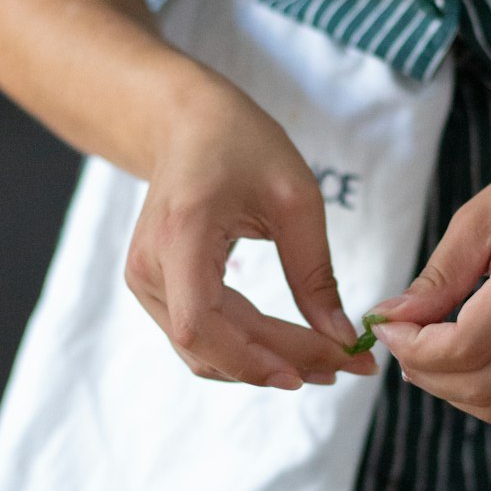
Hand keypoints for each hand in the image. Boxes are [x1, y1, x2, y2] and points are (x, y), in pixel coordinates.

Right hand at [124, 73, 377, 387]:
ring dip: (263, 365)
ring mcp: (146, 280)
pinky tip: (291, 349)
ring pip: (203, 351)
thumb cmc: (241, 144)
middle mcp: (149, 266)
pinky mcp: (156, 288)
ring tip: (325, 363)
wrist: (186, 123)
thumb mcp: (295, 199)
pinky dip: (245, 350)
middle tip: (344, 367)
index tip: (316, 367)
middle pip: (209, 344)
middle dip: (278, 364)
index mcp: (179, 236)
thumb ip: (315, 273)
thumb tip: (340, 337)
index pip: (201, 324)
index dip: (253, 359)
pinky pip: (200, 336)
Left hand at [369, 139, 490, 420]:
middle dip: (427, 375)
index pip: (468, 345)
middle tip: (400, 342)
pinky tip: (459, 355)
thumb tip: (392, 319)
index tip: (387, 326)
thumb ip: (438, 277)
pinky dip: (480, 386)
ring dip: (451, 389)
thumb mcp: (479, 217)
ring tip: (424, 352)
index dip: (416, 348)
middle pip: (484, 386)